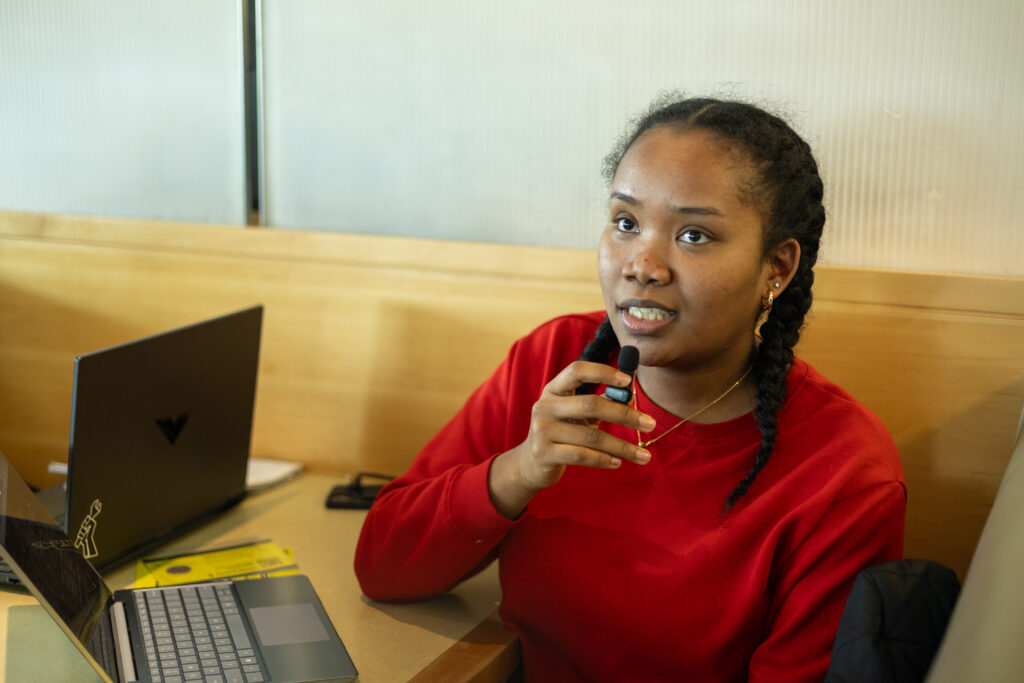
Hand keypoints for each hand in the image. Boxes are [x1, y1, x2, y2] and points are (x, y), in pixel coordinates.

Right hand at [489, 360, 655, 518]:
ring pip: (591, 436)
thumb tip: (629, 396)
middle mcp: (544, 406)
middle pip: (591, 404)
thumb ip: (597, 403)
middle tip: (650, 423)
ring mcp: (542, 429)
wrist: (531, 463)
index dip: (602, 372)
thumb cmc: (562, 432)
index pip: (577, 370)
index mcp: (553, 390)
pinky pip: (581, 455)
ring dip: (621, 446)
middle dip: (624, 414)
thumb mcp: (575, 414)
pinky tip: (618, 462)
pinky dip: (604, 460)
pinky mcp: (544, 453)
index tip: (628, 381)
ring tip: (643, 455)